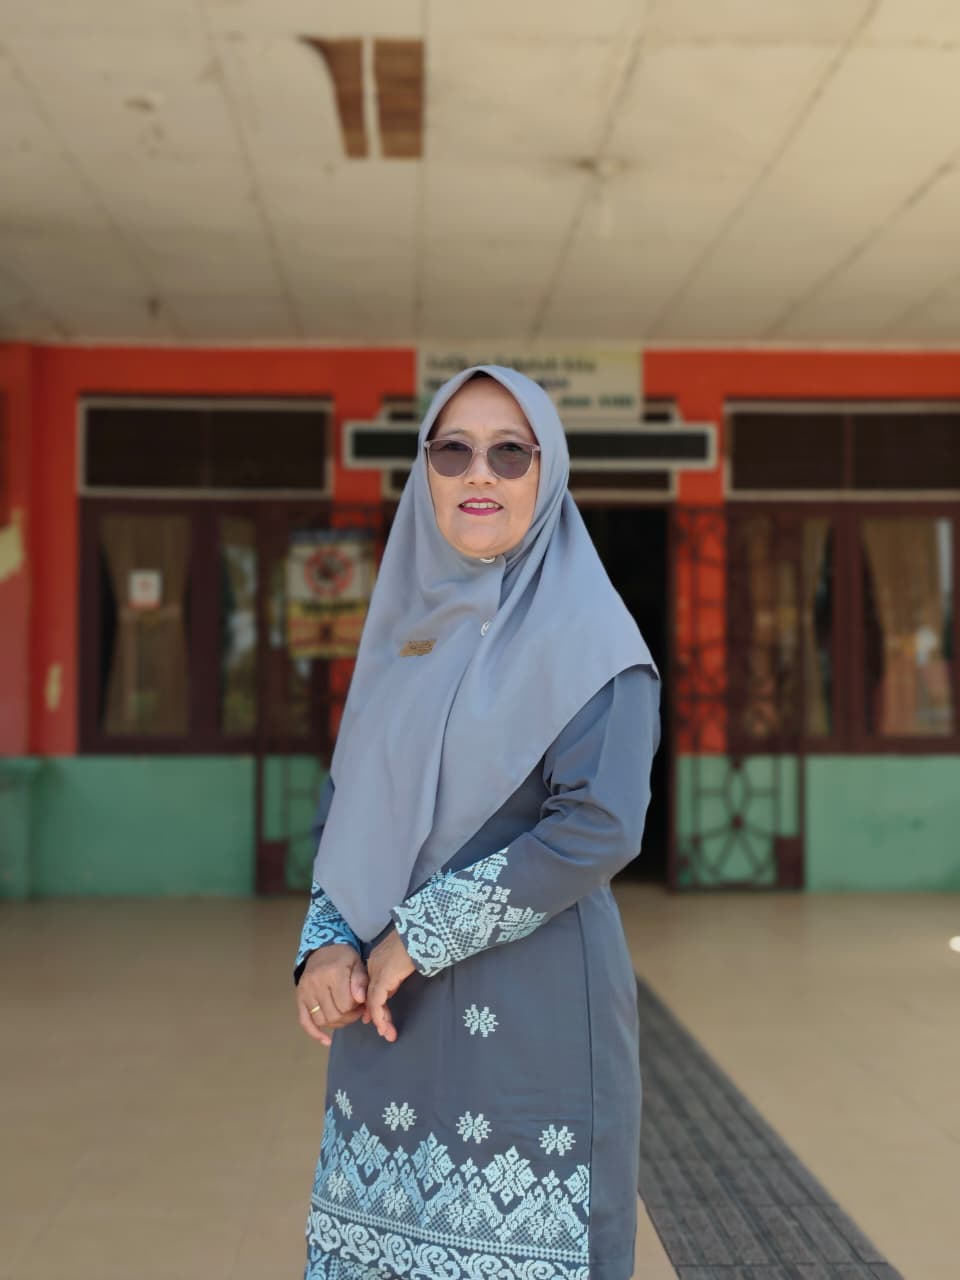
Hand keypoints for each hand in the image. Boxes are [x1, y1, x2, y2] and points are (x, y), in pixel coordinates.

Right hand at [296, 943, 368, 1046]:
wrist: (323, 949)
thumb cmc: (344, 958)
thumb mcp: (358, 964)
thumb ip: (361, 981)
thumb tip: (361, 999)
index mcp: (333, 972)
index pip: (346, 1004)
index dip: (357, 1008)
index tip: (362, 1004)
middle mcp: (316, 982)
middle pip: (334, 1014)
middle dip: (348, 1017)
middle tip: (356, 1011)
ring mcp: (305, 991)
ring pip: (321, 1020)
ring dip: (336, 1024)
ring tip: (345, 1015)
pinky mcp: (299, 998)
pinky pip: (304, 1021)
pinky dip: (315, 1033)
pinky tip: (326, 1040)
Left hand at [365, 928, 415, 1042]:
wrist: (421, 931)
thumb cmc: (419, 940)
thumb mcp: (406, 958)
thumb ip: (396, 971)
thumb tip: (393, 986)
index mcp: (379, 959)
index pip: (373, 984)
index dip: (374, 1001)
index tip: (375, 1016)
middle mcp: (374, 965)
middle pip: (371, 993)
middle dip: (376, 1013)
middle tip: (382, 1029)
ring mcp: (377, 971)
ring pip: (372, 1001)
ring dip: (380, 1020)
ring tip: (387, 1033)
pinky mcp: (383, 978)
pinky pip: (377, 1002)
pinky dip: (379, 1016)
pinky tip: (383, 1026)